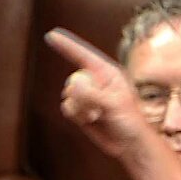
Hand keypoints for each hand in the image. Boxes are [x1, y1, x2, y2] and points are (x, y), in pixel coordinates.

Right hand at [45, 28, 150, 157]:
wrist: (129, 145)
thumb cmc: (130, 122)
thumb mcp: (115, 105)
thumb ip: (93, 94)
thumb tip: (72, 85)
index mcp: (108, 73)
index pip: (83, 55)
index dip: (66, 45)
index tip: (50, 34)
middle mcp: (95, 81)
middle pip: (73, 80)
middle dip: (82, 97)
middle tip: (100, 109)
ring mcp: (87, 95)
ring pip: (68, 95)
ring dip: (81, 108)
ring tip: (98, 116)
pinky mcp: (80, 109)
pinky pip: (67, 107)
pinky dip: (77, 115)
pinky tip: (91, 120)